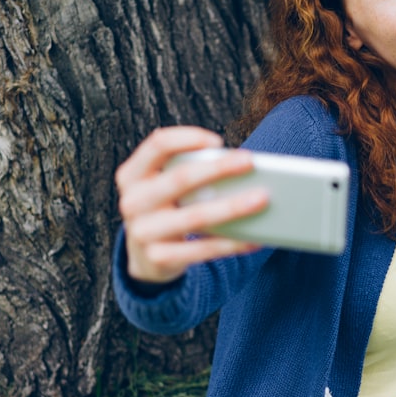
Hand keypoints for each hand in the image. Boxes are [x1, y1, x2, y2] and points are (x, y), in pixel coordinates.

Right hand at [115, 126, 267, 282]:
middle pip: (180, 178)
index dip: (189, 138)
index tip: (218, 141)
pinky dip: (232, 244)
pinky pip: (203, 250)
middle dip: (218, 168)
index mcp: (133, 174)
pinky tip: (256, 239)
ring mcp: (143, 232)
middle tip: (250, 161)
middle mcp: (133, 201)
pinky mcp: (159, 258)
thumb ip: (190, 172)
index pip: (158, 145)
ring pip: (195, 216)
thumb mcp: (165, 186)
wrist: (145, 257)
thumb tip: (244, 169)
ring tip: (263, 198)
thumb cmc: (167, 207)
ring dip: (232, 206)